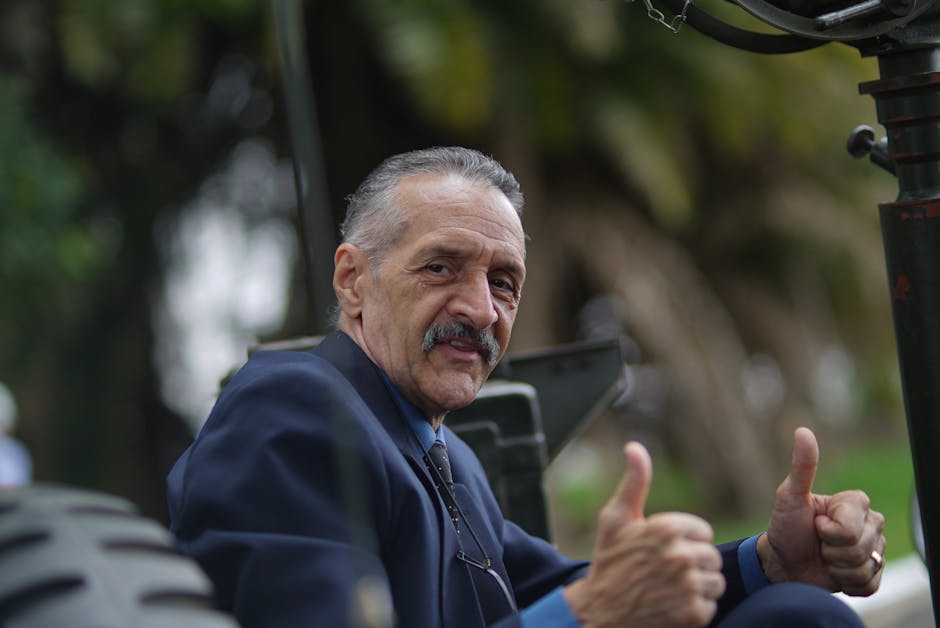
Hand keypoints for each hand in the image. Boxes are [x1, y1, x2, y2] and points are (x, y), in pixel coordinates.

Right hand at [564, 442, 725, 626]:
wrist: (597, 612)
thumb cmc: (608, 561)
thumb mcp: (616, 519)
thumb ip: (634, 482)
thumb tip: (634, 446)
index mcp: (665, 528)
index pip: (703, 532)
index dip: (684, 542)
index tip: (661, 551)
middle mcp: (679, 555)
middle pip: (711, 557)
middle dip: (692, 564)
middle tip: (664, 573)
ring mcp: (688, 586)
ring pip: (715, 581)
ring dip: (697, 587)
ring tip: (670, 589)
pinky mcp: (693, 614)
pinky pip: (711, 605)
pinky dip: (695, 608)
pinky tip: (671, 605)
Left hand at [758, 427, 885, 595]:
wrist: (783, 563)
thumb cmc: (785, 528)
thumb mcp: (789, 496)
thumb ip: (802, 466)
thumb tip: (803, 431)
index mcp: (855, 503)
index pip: (851, 527)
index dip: (828, 532)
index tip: (815, 525)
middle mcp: (871, 524)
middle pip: (860, 548)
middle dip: (832, 551)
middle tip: (818, 544)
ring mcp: (874, 549)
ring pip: (865, 567)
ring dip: (837, 568)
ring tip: (824, 558)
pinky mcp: (872, 574)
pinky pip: (869, 584)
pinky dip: (846, 583)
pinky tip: (834, 573)